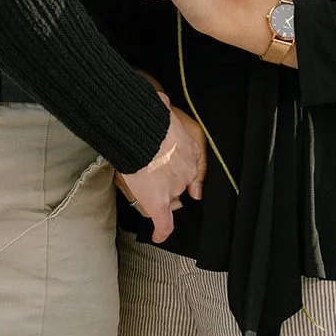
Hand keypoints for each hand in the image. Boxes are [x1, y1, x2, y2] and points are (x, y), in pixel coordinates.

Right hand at [118, 106, 206, 243]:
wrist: (142, 132)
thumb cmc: (148, 117)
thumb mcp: (161, 107)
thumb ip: (163, 106)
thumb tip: (161, 100)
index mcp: (189, 149)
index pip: (192, 169)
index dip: (188, 178)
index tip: (187, 183)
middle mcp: (186, 170)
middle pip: (181, 185)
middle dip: (173, 187)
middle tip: (159, 185)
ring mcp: (174, 187)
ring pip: (170, 199)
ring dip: (163, 201)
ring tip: (152, 200)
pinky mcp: (159, 201)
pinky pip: (163, 222)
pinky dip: (162, 231)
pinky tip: (159, 236)